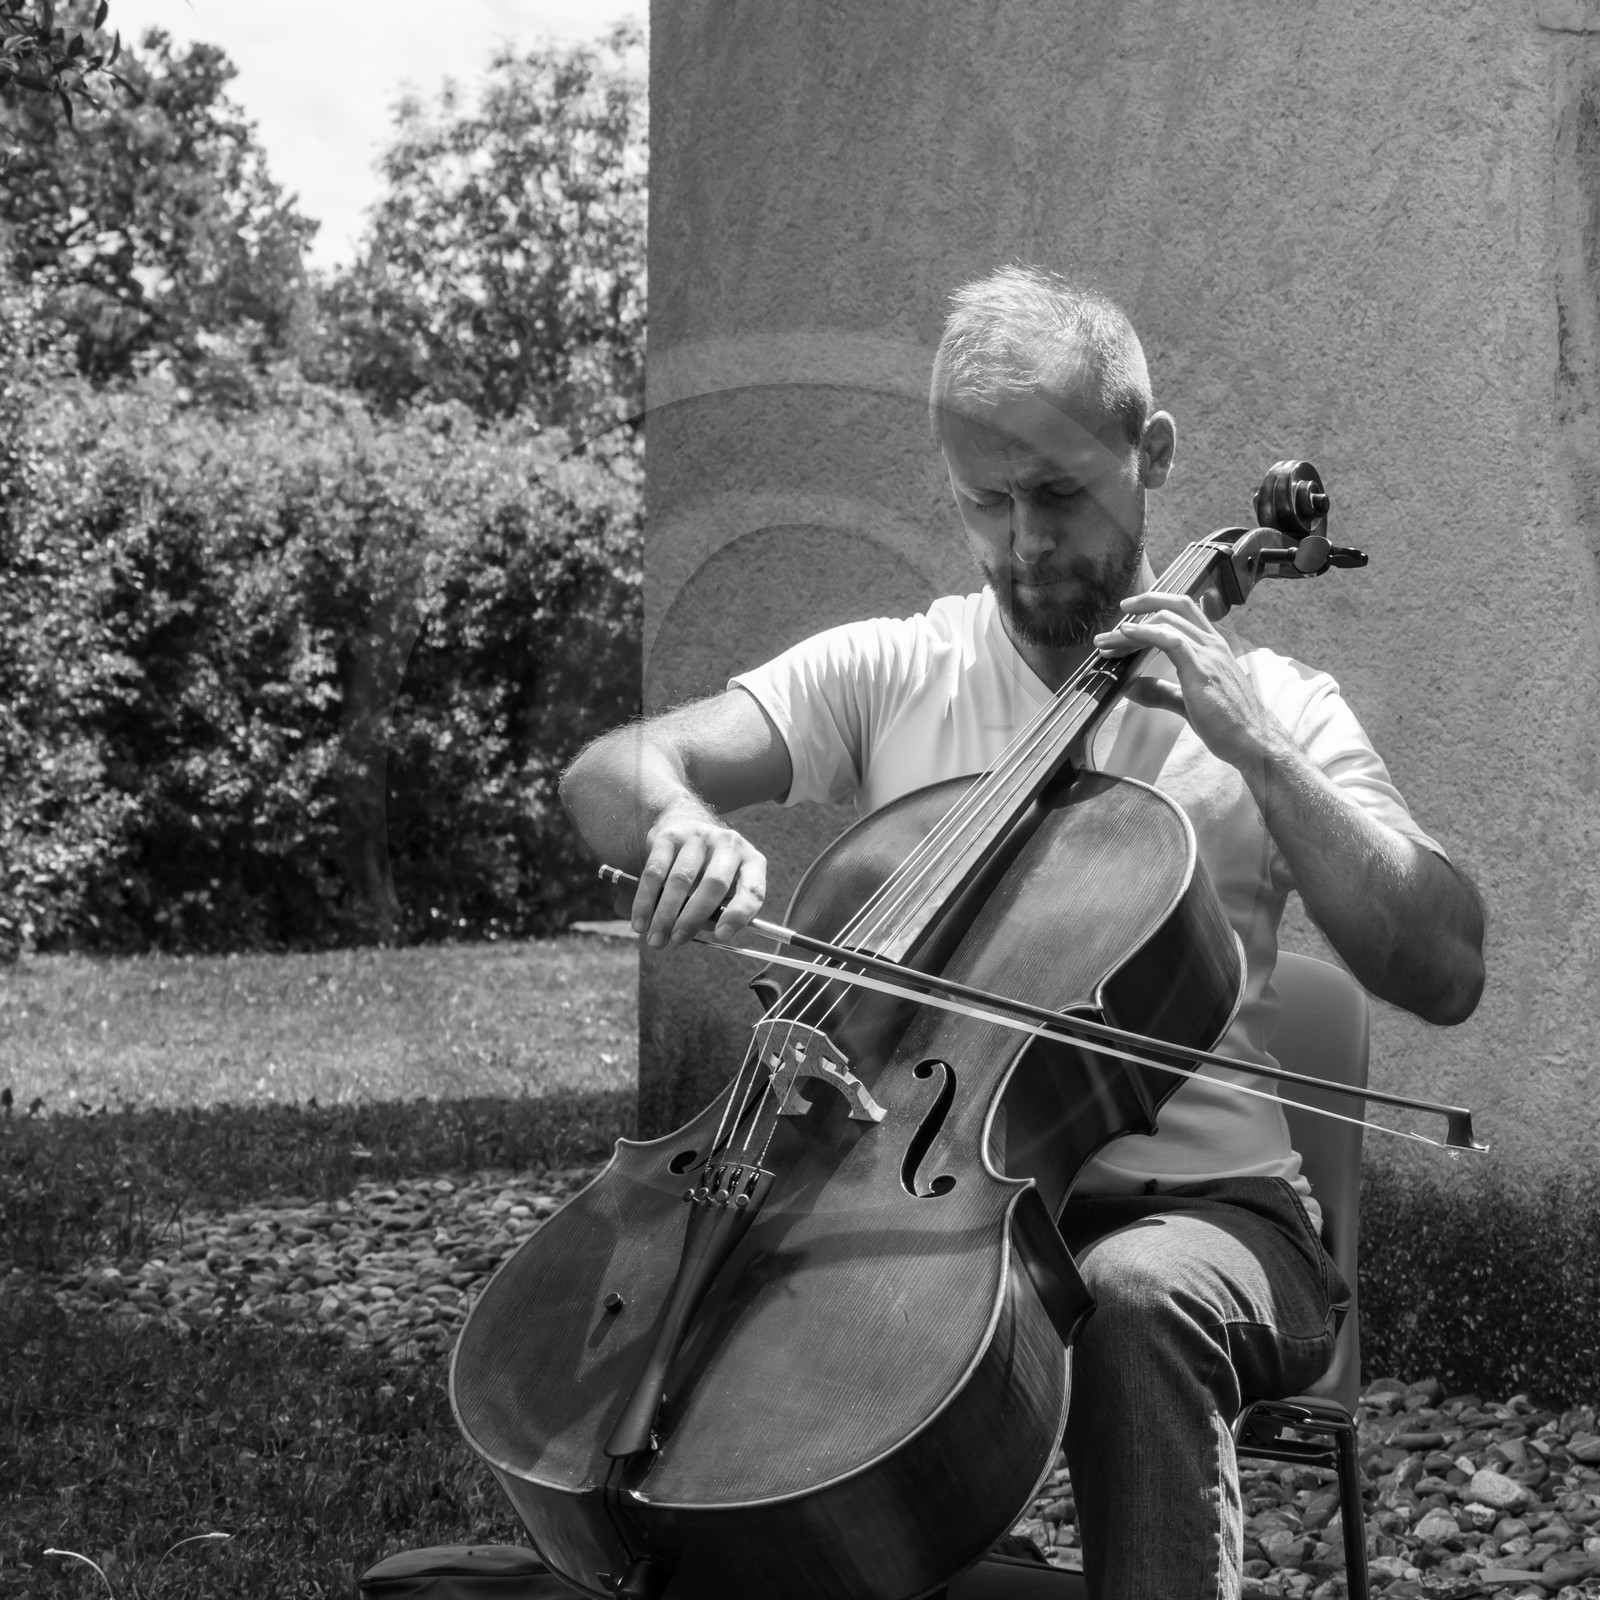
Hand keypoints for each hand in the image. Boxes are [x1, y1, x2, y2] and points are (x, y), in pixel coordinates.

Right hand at [624, 800, 767, 948]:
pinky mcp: (670, 836)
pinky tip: (640, 922)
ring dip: (665, 914)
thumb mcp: (726, 888)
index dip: (739, 915)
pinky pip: (655, 871)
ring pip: (681, 879)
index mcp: (751, 862)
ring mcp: (699, 837)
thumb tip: (698, 931)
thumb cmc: (710, 870)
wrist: (686, 824)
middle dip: (693, 917)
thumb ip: (718, 911)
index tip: (722, 936)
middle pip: (713, 884)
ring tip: (656, 939)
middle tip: (677, 941)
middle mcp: (729, 844)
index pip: (752, 890)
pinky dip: (645, 901)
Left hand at [1094, 591, 1280, 773]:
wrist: (1252, 741)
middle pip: (1173, 608)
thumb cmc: (1227, 723)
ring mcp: (1208, 654)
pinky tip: (1126, 634)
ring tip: (1106, 642)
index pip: (1184, 611)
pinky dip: (1145, 633)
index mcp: (1212, 647)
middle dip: (1140, 608)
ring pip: (1166, 622)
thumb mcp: (1187, 701)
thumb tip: (1130, 687)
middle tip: (1110, 626)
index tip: (1128, 614)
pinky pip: (1170, 640)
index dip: (1155, 605)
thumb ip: (1160, 691)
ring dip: (1130, 630)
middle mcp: (1212, 644)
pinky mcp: (1201, 669)